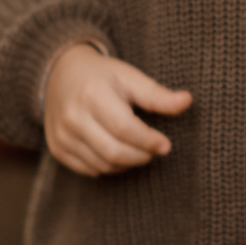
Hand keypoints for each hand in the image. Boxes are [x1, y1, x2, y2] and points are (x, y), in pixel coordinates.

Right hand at [42, 44, 191, 176]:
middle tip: (154, 149)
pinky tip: (119, 151)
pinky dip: (110, 166)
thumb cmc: (102, 76)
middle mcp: (72, 117)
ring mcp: (62, 135)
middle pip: (113, 152)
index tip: (166, 144)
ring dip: (127, 163)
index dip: (148, 140)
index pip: (124, 128)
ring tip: (139, 149)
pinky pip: (90, 169)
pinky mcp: (57, 148)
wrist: (60, 75)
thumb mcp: (130, 77)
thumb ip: (157, 94)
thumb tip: (187, 101)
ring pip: (103, 165)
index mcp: (92, 94)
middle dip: (141, 156)